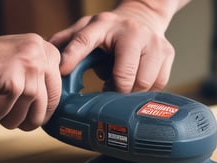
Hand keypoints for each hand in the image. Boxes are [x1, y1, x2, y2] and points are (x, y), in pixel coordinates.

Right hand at [0, 33, 61, 130]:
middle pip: (46, 106)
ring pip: (28, 114)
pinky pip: (9, 113)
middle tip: (10, 118)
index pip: (57, 93)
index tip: (29, 114)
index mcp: (49, 52)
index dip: (42, 111)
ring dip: (7, 119)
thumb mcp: (24, 65)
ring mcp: (29, 67)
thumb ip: (41, 80)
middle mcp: (42, 56)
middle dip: (27, 120)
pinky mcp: (14, 82)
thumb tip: (52, 111)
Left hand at [50, 6, 174, 92]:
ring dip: (132, 91)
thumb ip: (67, 43)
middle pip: (125, 74)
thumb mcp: (86, 30)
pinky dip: (146, 89)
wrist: (144, 18)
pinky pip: (158, 83)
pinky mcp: (168, 52)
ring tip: (123, 85)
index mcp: (102, 25)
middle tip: (111, 90)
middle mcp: (130, 32)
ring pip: (144, 82)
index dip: (73, 56)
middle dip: (117, 89)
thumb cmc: (110, 31)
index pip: (84, 40)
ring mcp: (153, 42)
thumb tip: (48, 61)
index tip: (64, 72)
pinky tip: (137, 83)